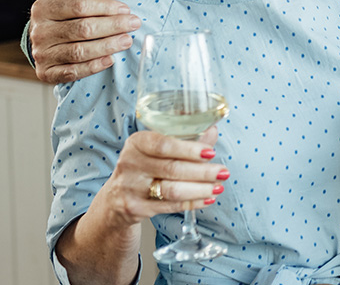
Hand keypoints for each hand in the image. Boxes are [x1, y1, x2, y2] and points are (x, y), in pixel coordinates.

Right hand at [29, 0, 140, 82]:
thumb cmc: (68, 8)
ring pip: (79, 51)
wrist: (50, 34)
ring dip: (107, 46)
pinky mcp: (47, 72)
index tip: (126, 9)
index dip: (106, 8)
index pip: (79, 6)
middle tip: (134, 24)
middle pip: (82, 29)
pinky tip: (110, 59)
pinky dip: (93, 67)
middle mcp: (39, 31)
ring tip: (127, 40)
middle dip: (113, 26)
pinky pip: (72, 72)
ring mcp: (41, 54)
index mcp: (43, 8)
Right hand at [92, 127, 226, 228]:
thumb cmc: (145, 166)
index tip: (210, 152)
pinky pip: (169, 206)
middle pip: (172, 169)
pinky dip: (192, 202)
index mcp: (137, 143)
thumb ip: (186, 139)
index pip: (163, 145)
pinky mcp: (135, 208)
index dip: (189, 149)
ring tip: (219, 187)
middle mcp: (130, 163)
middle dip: (202, 172)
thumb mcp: (158, 149)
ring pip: (172, 190)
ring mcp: (130, 188)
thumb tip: (212, 130)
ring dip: (200, 189)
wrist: (115, 198)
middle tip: (223, 172)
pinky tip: (207, 198)